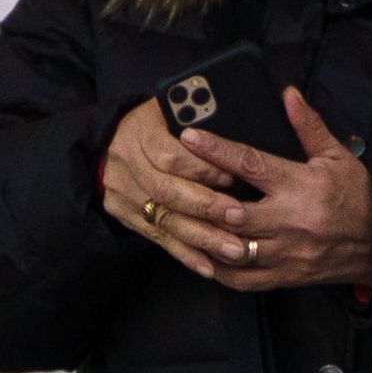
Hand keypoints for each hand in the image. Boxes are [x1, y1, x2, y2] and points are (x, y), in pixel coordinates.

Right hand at [100, 92, 265, 272]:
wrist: (110, 141)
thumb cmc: (159, 121)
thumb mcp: (174, 106)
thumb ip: (202, 111)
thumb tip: (261, 108)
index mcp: (141, 129)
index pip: (170, 154)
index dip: (201, 168)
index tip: (231, 175)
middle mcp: (126, 161)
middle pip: (167, 190)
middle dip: (206, 206)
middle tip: (239, 217)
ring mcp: (123, 192)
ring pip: (165, 219)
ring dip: (202, 237)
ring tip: (234, 249)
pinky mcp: (127, 216)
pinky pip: (159, 238)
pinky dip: (186, 254)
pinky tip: (209, 266)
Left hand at [159, 88, 371, 293]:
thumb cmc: (358, 198)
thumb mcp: (338, 156)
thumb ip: (308, 127)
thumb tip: (288, 94)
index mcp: (300, 186)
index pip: (250, 164)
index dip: (217, 149)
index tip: (190, 136)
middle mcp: (289, 221)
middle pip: (231, 212)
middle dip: (199, 198)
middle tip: (171, 182)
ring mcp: (285, 253)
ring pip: (231, 249)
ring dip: (202, 235)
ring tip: (179, 218)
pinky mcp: (285, 277)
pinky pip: (243, 279)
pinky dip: (218, 269)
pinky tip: (202, 254)